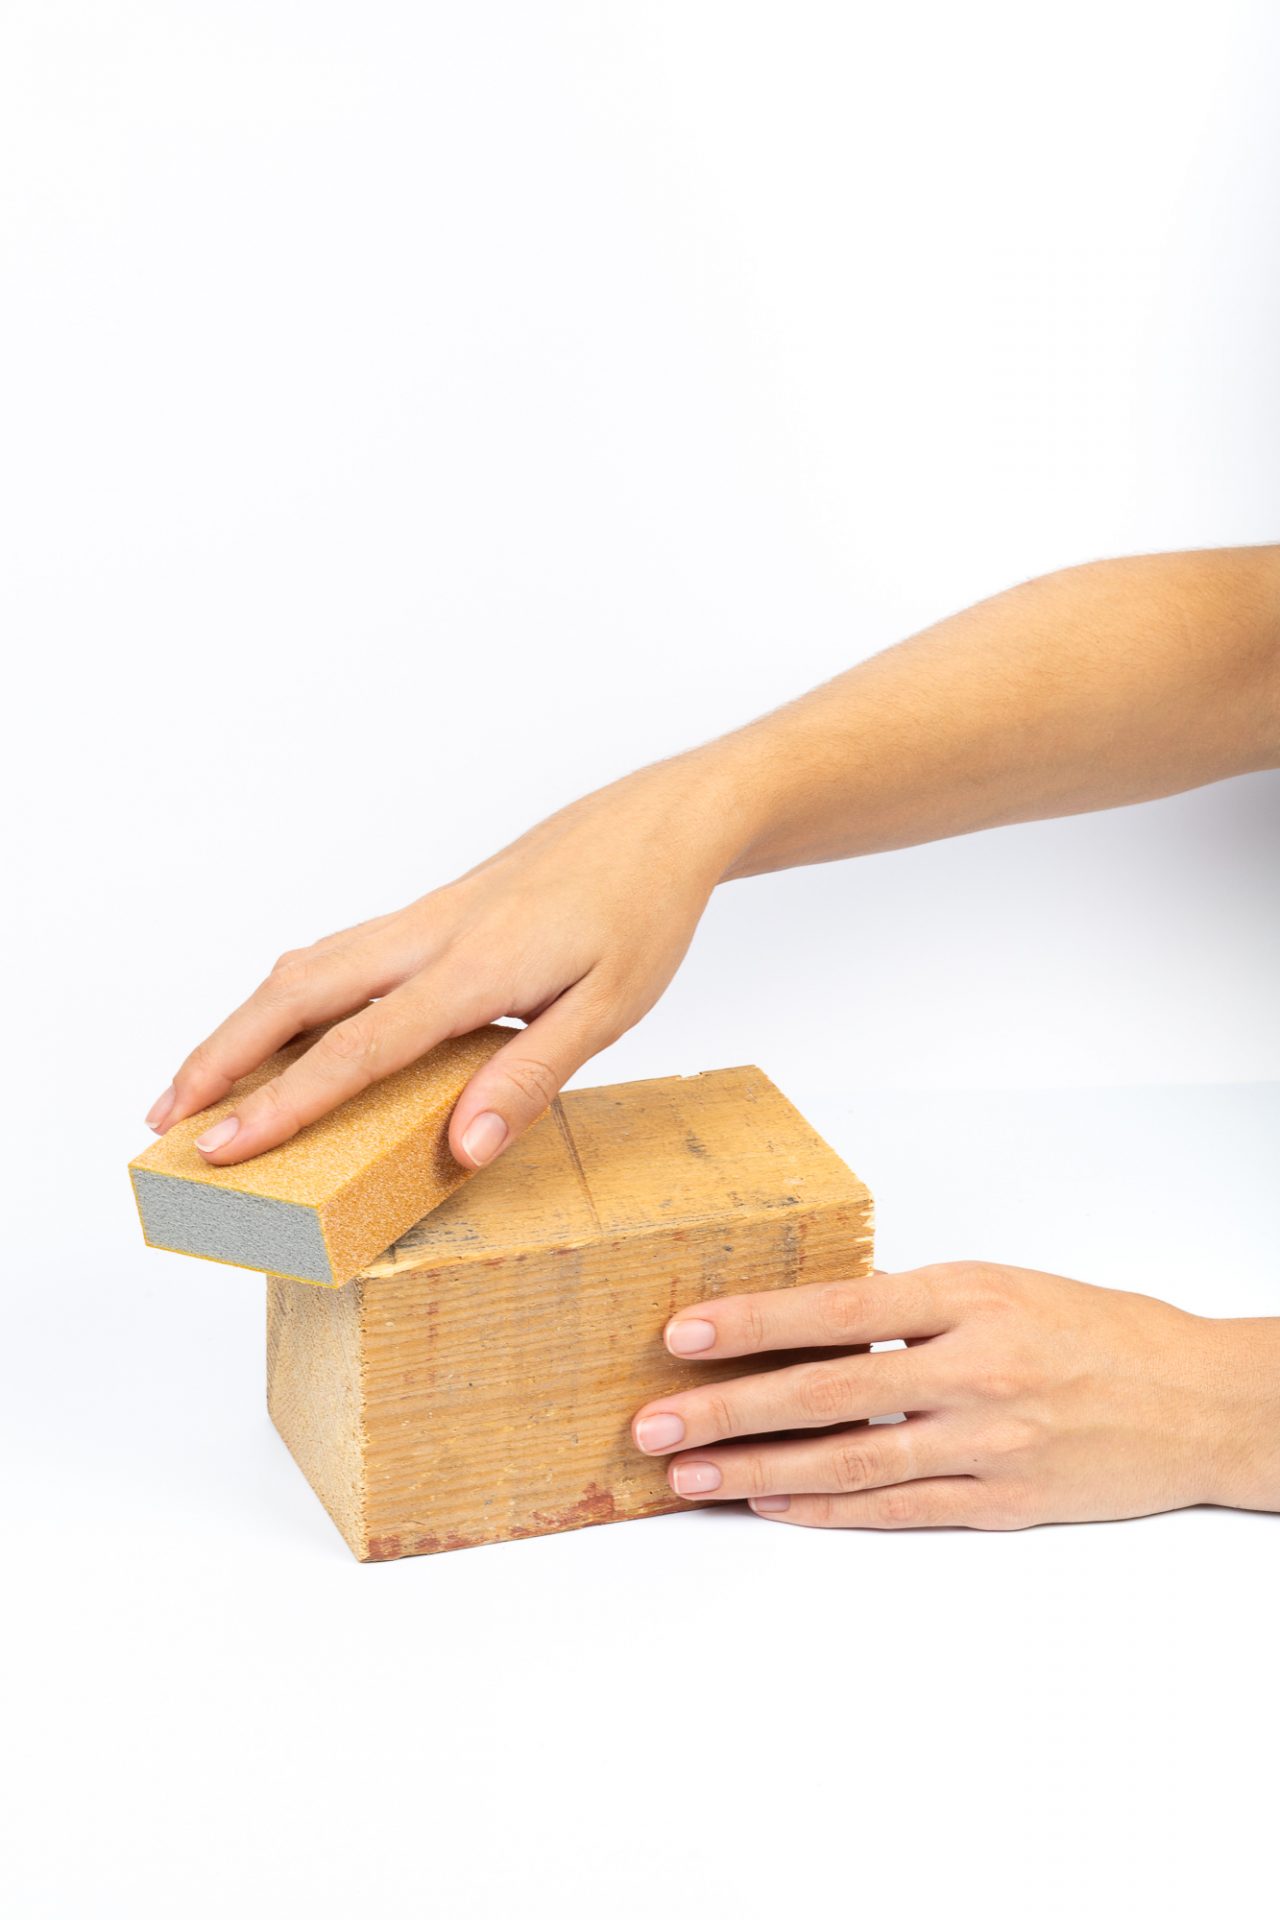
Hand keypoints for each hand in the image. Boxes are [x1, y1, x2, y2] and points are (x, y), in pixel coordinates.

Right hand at [144, 756, 741, 1166]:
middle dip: (220, 1055)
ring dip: (244, 1023)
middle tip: (165, 1117)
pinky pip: (337, 954)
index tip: (220, 1148)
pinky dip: (288, 995)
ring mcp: (424, 918)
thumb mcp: (610, 1009)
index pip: (355, 1049)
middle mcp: (429, 937)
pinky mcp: (432, 912)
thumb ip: (530, 1076)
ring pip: (306, 967)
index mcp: (472, 971)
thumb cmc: (641, 914)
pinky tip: (283, 1028)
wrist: (657, 822)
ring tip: (201, 1081)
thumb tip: (463, 1148)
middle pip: (295, 994)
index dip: (282, 1104)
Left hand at [632, 1262, 1279, 1527]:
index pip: (837, 1307)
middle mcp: (973, 1370)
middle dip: (728, 1409)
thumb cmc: (1099, 1331)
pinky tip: (771, 1505)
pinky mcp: (1003, 1504)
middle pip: (827, 1390)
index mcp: (969, 1298)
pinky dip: (827, 1510)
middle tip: (652, 1422)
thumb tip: (813, 1323)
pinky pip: (897, 1509)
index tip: (681, 1332)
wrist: (1199, 1401)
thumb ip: (914, 1305)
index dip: (753, 1322)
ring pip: (850, 1462)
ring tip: (688, 1475)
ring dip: (757, 1471)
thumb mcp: (1005, 1286)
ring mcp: (988, 1444)